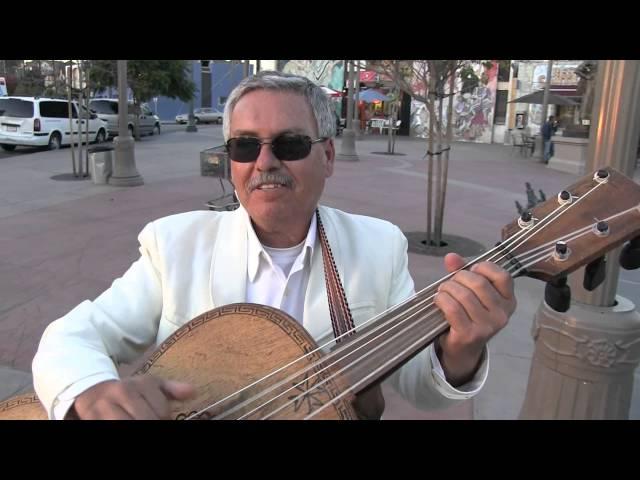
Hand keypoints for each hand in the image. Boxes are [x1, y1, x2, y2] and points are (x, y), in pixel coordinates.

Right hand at [71, 376, 195, 419]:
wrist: (93, 391)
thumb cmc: (129, 391)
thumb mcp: (150, 385)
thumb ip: (172, 389)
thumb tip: (193, 392)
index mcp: (139, 385)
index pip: (162, 412)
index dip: (165, 419)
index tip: (163, 418)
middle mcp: (121, 394)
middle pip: (147, 420)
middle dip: (153, 424)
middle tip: (153, 420)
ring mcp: (105, 408)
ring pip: (129, 425)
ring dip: (137, 426)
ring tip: (139, 421)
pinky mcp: (92, 419)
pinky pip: (111, 429)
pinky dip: (124, 429)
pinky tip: (128, 423)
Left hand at [433, 253, 515, 386]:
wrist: (463, 349)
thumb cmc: (469, 315)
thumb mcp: (471, 292)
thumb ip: (462, 271)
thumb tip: (450, 257)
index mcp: (508, 301)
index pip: (502, 276)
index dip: (482, 268)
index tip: (470, 270)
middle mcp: (502, 314)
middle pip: (478, 283)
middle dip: (458, 278)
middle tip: (449, 283)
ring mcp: (487, 326)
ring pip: (464, 295)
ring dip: (447, 288)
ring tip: (442, 292)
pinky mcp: (470, 334)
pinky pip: (452, 308)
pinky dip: (442, 300)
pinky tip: (439, 300)